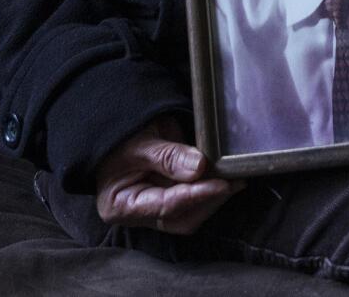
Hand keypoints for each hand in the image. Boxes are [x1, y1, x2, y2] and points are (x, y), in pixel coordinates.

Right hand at [93, 117, 240, 235]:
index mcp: (120, 206)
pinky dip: (209, 192)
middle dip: (209, 200)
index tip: (221, 184)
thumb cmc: (118, 138)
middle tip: (233, 180)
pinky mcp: (168, 203)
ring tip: (233, 178)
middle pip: (181, 218)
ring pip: (190, 216)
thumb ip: (167, 156)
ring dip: (213, 198)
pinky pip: (192, 204)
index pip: (165, 206)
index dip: (196, 196)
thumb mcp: (139, 142)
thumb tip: (199, 167)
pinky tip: (223, 179)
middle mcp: (138, 216)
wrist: (115, 130)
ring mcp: (154, 212)